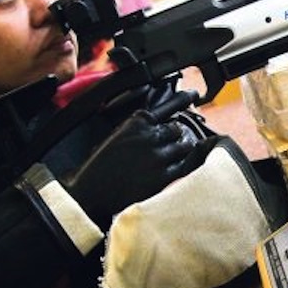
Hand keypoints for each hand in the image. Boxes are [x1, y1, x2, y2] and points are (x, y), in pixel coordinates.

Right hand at [65, 111, 209, 226]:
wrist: (94, 193)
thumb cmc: (101, 166)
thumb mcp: (116, 137)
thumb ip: (137, 129)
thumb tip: (157, 126)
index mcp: (136, 122)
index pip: (167, 106)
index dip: (183, 99)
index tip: (193, 94)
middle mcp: (150, 136)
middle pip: (177, 128)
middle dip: (176, 134)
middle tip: (175, 139)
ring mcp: (159, 156)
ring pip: (185, 145)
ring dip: (183, 148)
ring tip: (176, 153)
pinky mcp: (164, 176)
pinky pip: (186, 165)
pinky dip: (187, 163)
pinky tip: (184, 164)